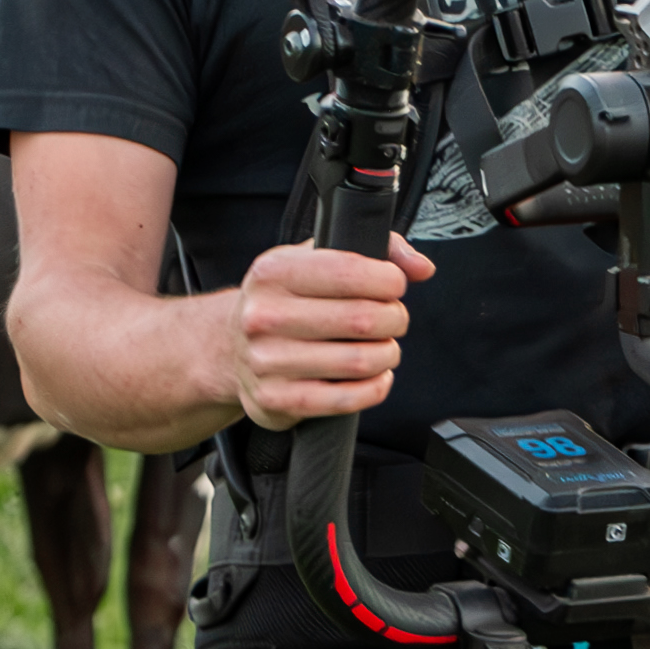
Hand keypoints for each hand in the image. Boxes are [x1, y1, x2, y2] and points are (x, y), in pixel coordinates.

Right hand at [223, 233, 435, 430]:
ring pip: (360, 361)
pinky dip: (375, 388)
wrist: (229, 346)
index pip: (351, 271)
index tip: (394, 285)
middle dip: (395, 318)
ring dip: (388, 354)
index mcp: (274, 272)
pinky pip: (346, 400)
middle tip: (394, 318)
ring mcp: (268, 361)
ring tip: (384, 347)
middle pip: (362, 319)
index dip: (389, 280)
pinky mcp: (277, 399)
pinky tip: (376, 376)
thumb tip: (420, 267)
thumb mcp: (314, 260)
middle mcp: (265, 316)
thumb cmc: (284, 301)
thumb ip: (375, 249)